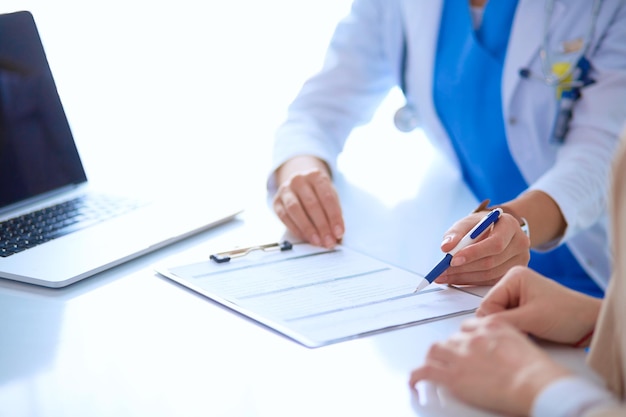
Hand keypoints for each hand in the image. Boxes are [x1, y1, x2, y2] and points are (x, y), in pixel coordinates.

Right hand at [272, 156, 343, 247]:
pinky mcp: (276, 201)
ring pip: (295, 209)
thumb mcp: (330, 196)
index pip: (327, 197)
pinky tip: (305, 237)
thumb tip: (337, 236)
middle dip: (322, 226)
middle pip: (311, 204)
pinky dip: (296, 229)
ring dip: (308, 228)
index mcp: (316, 176)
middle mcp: (299, 180)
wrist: (300, 183)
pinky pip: (284, 217)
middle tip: (329, 240)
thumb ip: (334, 214)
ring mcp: (285, 189)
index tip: (339, 232)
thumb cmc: (318, 192)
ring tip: (317, 241)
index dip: (334, 217)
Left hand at [409, 317, 571, 415]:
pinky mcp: (452, 374)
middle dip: (451, 348)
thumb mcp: (527, 345)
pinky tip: (415, 381)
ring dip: (434, 358)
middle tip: (451, 359)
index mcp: (493, 327)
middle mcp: (474, 337)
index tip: (466, 344)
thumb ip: (511, 344)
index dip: (466, 337)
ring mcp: (461, 354)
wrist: (536, 384)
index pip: (469, 327)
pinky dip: (417, 375)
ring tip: (433, 366)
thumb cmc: (539, 372)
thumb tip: (508, 356)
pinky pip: (425, 370)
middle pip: (452, 338)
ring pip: (436, 350)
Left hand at [435, 211, 529, 285]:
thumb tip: (446, 247)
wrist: (496, 230)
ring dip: (464, 277)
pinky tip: (456, 278)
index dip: (474, 253)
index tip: (453, 259)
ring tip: (445, 275)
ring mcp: (520, 259)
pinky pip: (490, 281)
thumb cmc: (481, 225)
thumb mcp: (468, 222)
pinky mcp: (513, 272)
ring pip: (490, 274)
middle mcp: (520, 243)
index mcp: (510, 225)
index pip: (495, 243)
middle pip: (492, 261)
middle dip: (464, 267)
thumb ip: (456, 233)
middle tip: (443, 271)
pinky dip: (470, 281)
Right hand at [477, 265, 600, 345]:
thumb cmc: (568, 314)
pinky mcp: (523, 307)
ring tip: (529, 332)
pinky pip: (509, 321)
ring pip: (499, 318)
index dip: (494, 321)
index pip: (487, 303)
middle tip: (522, 332)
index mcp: (513, 277)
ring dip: (511, 328)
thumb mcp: (531, 319)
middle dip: (504, 324)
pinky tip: (530, 332)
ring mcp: (518, 295)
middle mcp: (513, 283)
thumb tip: (480, 329)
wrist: (591, 323)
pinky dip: (516, 330)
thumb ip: (502, 322)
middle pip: (492, 310)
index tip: (510, 331)